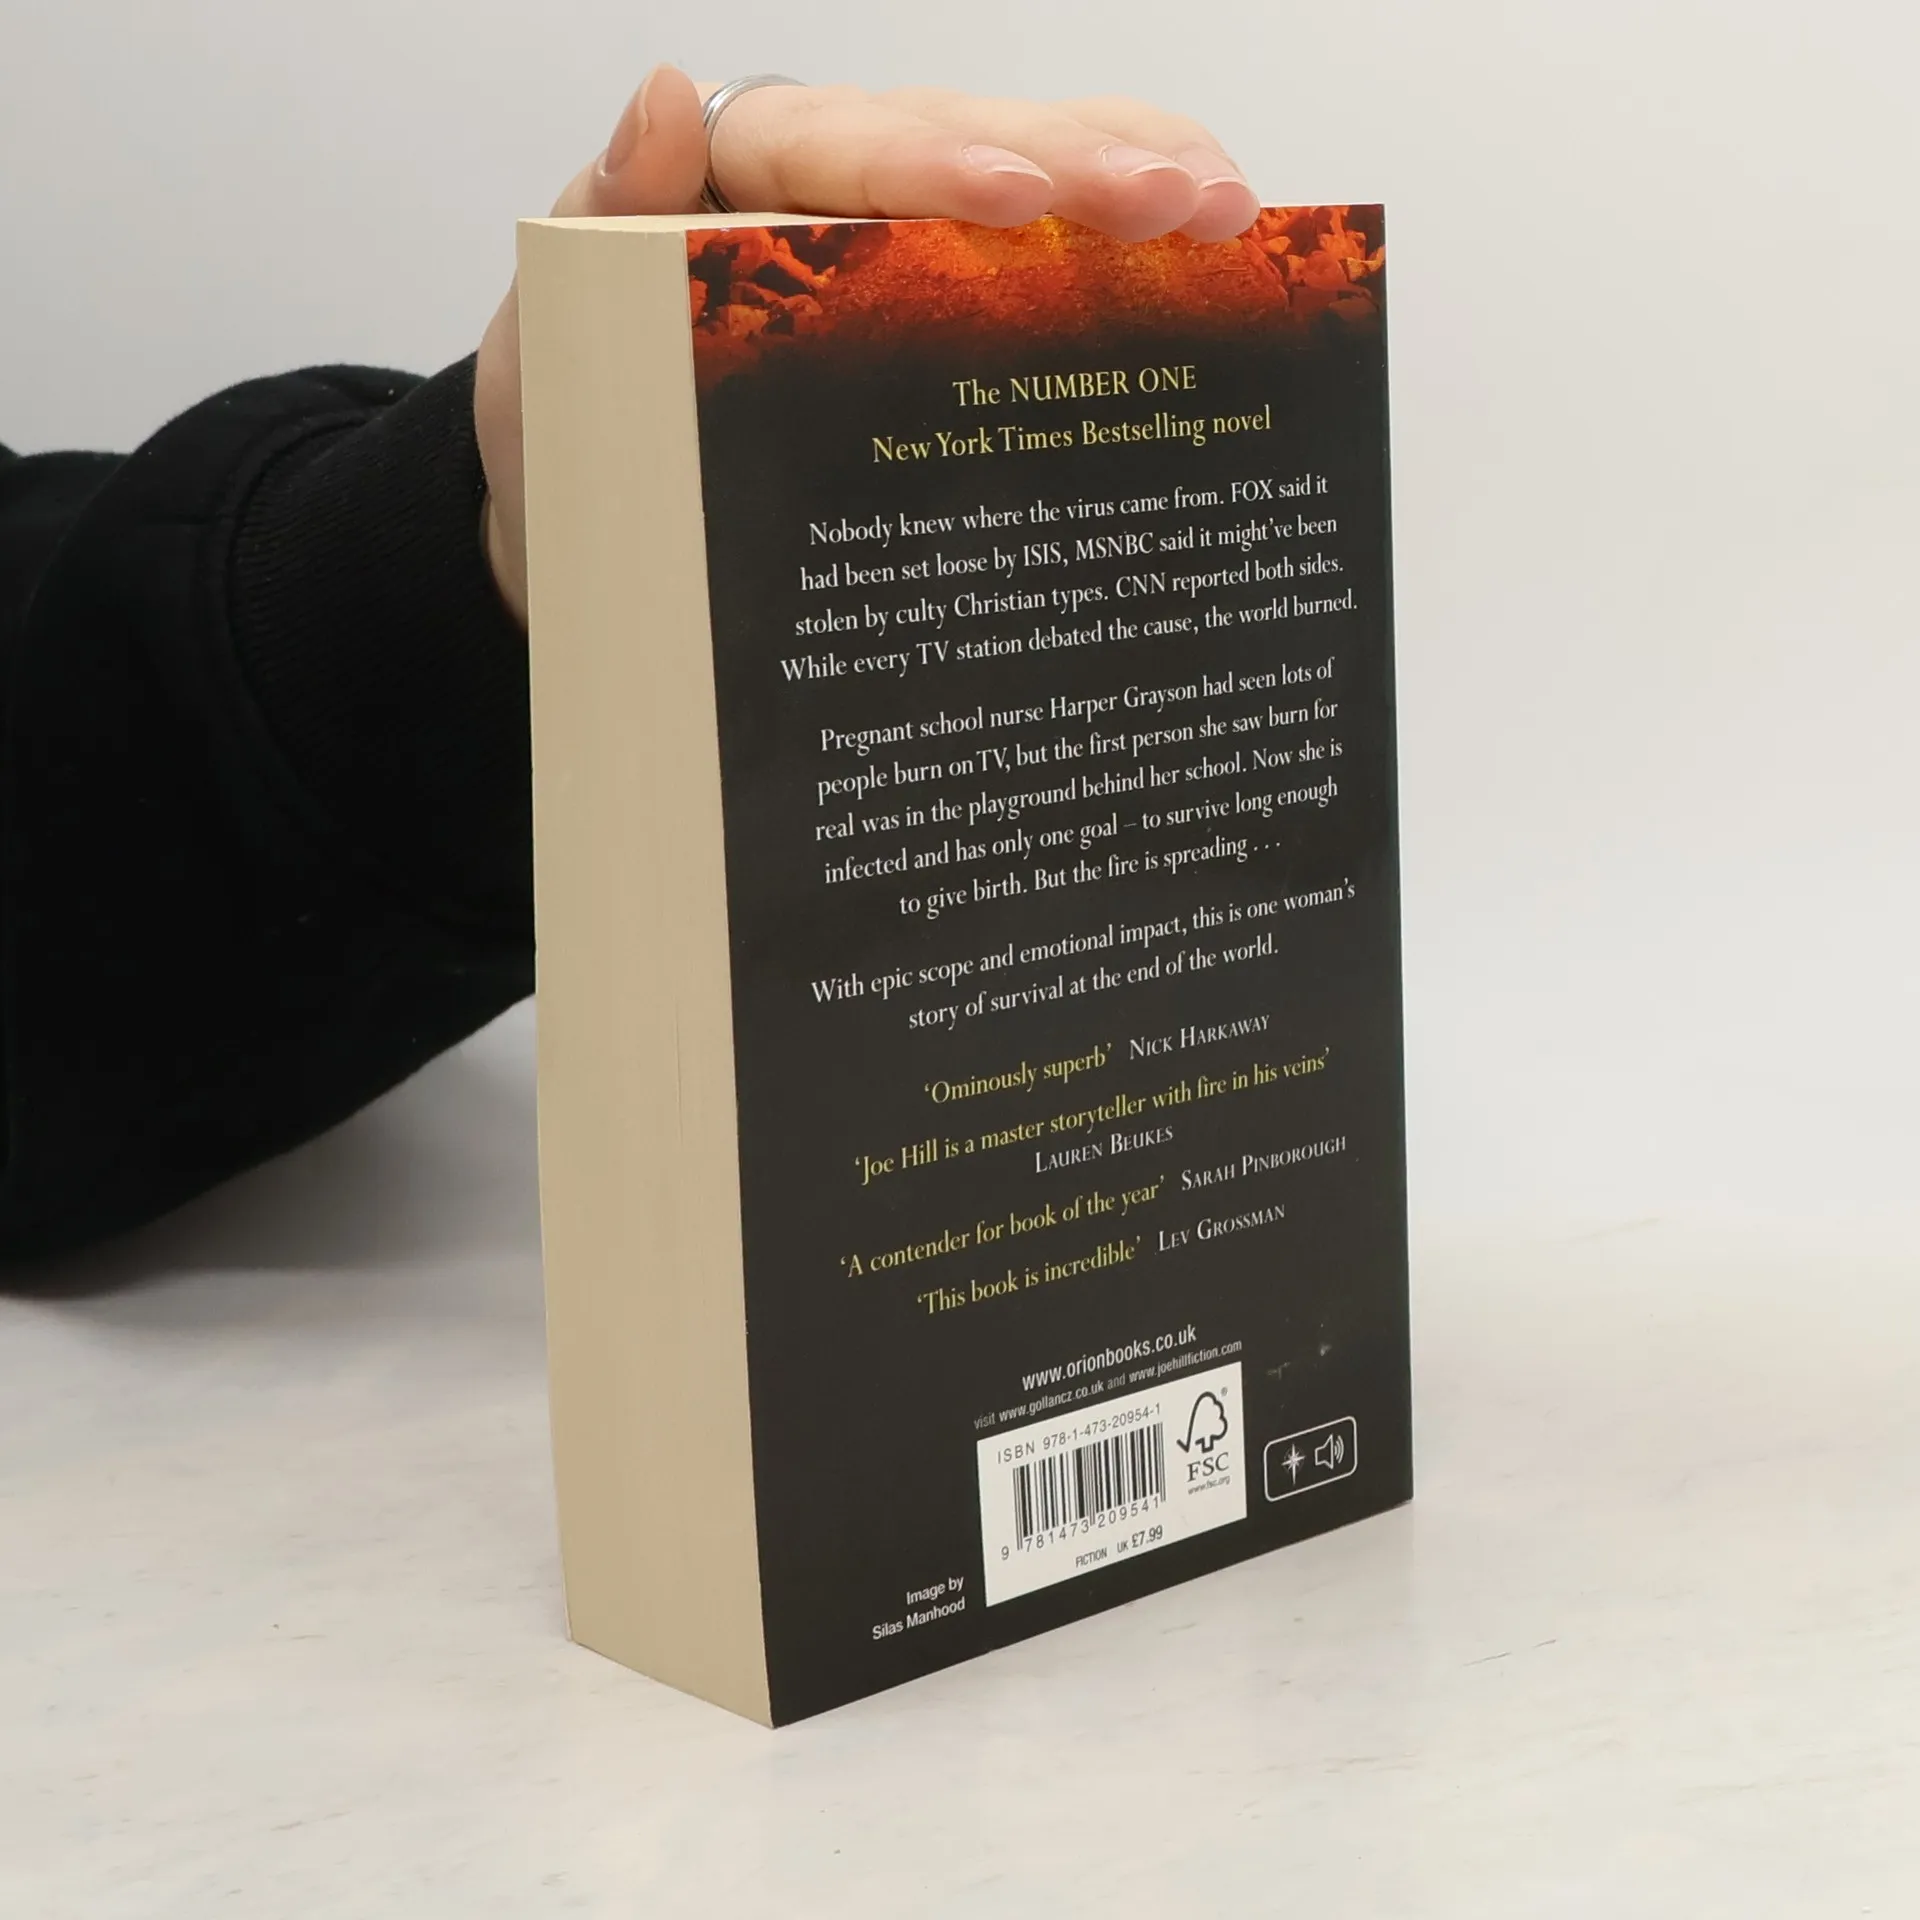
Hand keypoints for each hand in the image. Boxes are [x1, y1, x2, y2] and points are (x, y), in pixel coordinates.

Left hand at [475, 67, 1259, 623]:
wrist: (585, 513)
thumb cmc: (571, 412)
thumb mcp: (560, 321)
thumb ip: (606, 213)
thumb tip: (662, 93)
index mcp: (745, 177)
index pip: (843, 145)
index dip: (931, 164)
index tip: (1012, 198)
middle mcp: (840, 190)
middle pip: (971, 143)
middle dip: (1082, 163)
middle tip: (1188, 200)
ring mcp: (903, 247)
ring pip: (1030, 181)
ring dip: (1135, 186)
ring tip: (1231, 210)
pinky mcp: (944, 313)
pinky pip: (1041, 263)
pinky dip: (1125, 260)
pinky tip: (1209, 259)